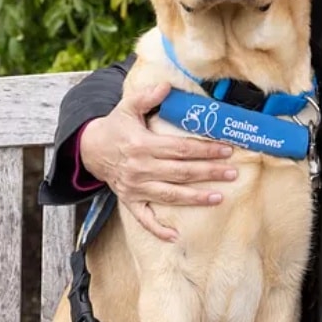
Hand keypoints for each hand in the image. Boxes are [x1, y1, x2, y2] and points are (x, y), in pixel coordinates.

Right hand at [79, 82, 235, 240]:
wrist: (89, 149)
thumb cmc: (115, 126)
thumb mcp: (128, 106)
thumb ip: (147, 96)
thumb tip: (167, 86)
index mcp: (143, 145)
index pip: (181, 149)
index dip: (205, 150)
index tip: (226, 149)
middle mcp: (140, 169)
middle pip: (181, 172)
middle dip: (209, 172)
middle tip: (232, 172)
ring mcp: (135, 188)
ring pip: (170, 195)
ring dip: (196, 197)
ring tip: (219, 197)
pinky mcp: (129, 201)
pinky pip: (144, 219)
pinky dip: (158, 229)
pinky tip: (175, 236)